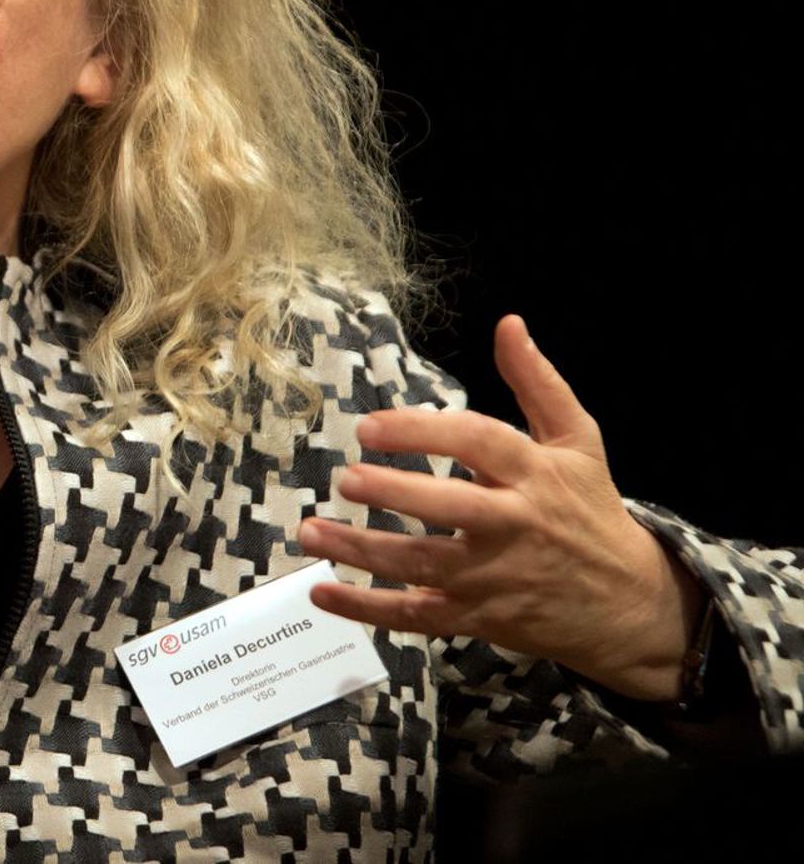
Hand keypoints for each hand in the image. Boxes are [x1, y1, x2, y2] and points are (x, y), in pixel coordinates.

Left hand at [298, 315, 703, 699]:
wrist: (630, 603)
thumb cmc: (590, 510)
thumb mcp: (578, 441)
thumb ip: (537, 383)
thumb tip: (508, 324)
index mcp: (535, 474)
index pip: (478, 443)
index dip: (423, 431)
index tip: (369, 426)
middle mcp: (514, 526)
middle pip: (450, 509)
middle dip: (395, 495)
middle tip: (345, 479)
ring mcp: (495, 577)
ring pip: (422, 566)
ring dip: (361, 551)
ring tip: (310, 531)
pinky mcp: (480, 617)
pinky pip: (417, 616)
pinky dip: (368, 610)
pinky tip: (322, 592)